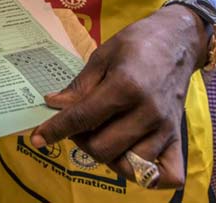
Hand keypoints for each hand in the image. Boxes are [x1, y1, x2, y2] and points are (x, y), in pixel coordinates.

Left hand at [30, 5, 206, 188]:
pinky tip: (131, 158)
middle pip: (102, 148)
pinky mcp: (178, 137)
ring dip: (108, 155)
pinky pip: (167, 175)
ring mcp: (165, 128)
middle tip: (77, 125)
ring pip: (127, 165)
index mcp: (126, 86)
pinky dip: (148, 176)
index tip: (38, 138)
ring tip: (101, 135)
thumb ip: (79, 86)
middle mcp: (147, 112)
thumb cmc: (137, 43)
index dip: (56, 129)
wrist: (178, 39)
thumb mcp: (102, 56)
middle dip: (80, 140)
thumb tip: (54, 104)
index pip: (83, 118)